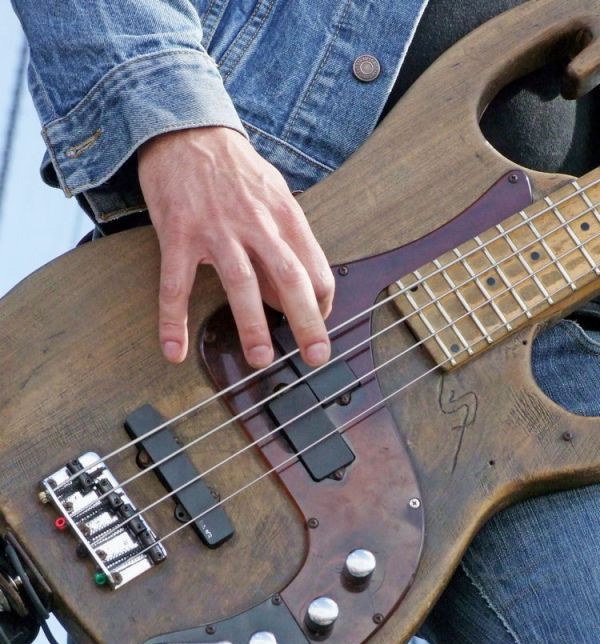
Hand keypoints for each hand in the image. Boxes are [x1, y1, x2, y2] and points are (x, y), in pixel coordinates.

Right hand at [138, 127, 334, 368]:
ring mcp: (216, 229)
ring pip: (240, 283)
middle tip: (316, 355)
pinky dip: (173, 320)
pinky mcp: (178, 233)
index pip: (315, 266)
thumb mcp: (273, 193)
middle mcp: (256, 223)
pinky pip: (176, 284)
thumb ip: (287, 238)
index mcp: (284, 215)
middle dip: (307, 321)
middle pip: (289, 277)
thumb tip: (294, 289)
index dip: (323, 301)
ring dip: (252, 325)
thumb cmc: (233, 168)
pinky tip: (174, 349)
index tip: (320, 322)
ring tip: (261, 359)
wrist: (185, 128)